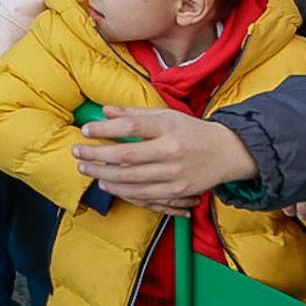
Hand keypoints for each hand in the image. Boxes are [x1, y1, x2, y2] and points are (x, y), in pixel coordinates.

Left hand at [73, 107, 258, 206]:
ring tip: (86, 169)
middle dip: (97, 156)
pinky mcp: (178, 191)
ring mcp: (175, 173)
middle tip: (78, 153)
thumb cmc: (191, 131)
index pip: (132, 126)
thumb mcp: (167, 115)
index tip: (86, 130)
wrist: (227, 152)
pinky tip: (107, 185)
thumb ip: (135, 113)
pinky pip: (144, 195)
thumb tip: (105, 111)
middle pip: (127, 155)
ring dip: (104, 175)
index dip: (105, 129)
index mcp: (168, 126)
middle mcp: (172, 150)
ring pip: (132, 178)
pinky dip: (122, 191)